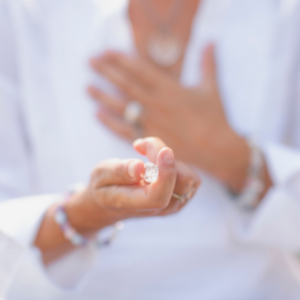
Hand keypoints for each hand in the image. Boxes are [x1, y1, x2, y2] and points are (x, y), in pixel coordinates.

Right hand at [67, 137, 199, 231]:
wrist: (110, 203)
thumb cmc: (103, 187)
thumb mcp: (101, 175)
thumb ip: (119, 171)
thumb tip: (139, 166)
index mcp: (136, 205)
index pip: (159, 196)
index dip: (166, 173)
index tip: (164, 151)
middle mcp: (159, 208)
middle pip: (181, 181)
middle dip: (164, 155)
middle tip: (141, 145)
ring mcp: (172, 204)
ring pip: (189, 177)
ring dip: (169, 158)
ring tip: (145, 152)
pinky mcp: (180, 195)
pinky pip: (189, 176)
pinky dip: (175, 162)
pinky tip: (155, 160)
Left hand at [88, 45, 249, 190]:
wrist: (216, 149)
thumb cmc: (215, 118)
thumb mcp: (211, 89)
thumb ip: (208, 64)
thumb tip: (210, 42)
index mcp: (170, 88)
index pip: (140, 69)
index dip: (121, 59)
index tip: (107, 52)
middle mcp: (156, 103)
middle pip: (126, 84)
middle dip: (107, 71)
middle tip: (91, 62)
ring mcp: (151, 122)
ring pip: (121, 106)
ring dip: (103, 96)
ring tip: (88, 87)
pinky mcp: (149, 139)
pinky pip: (124, 129)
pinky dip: (109, 122)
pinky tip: (97, 114)